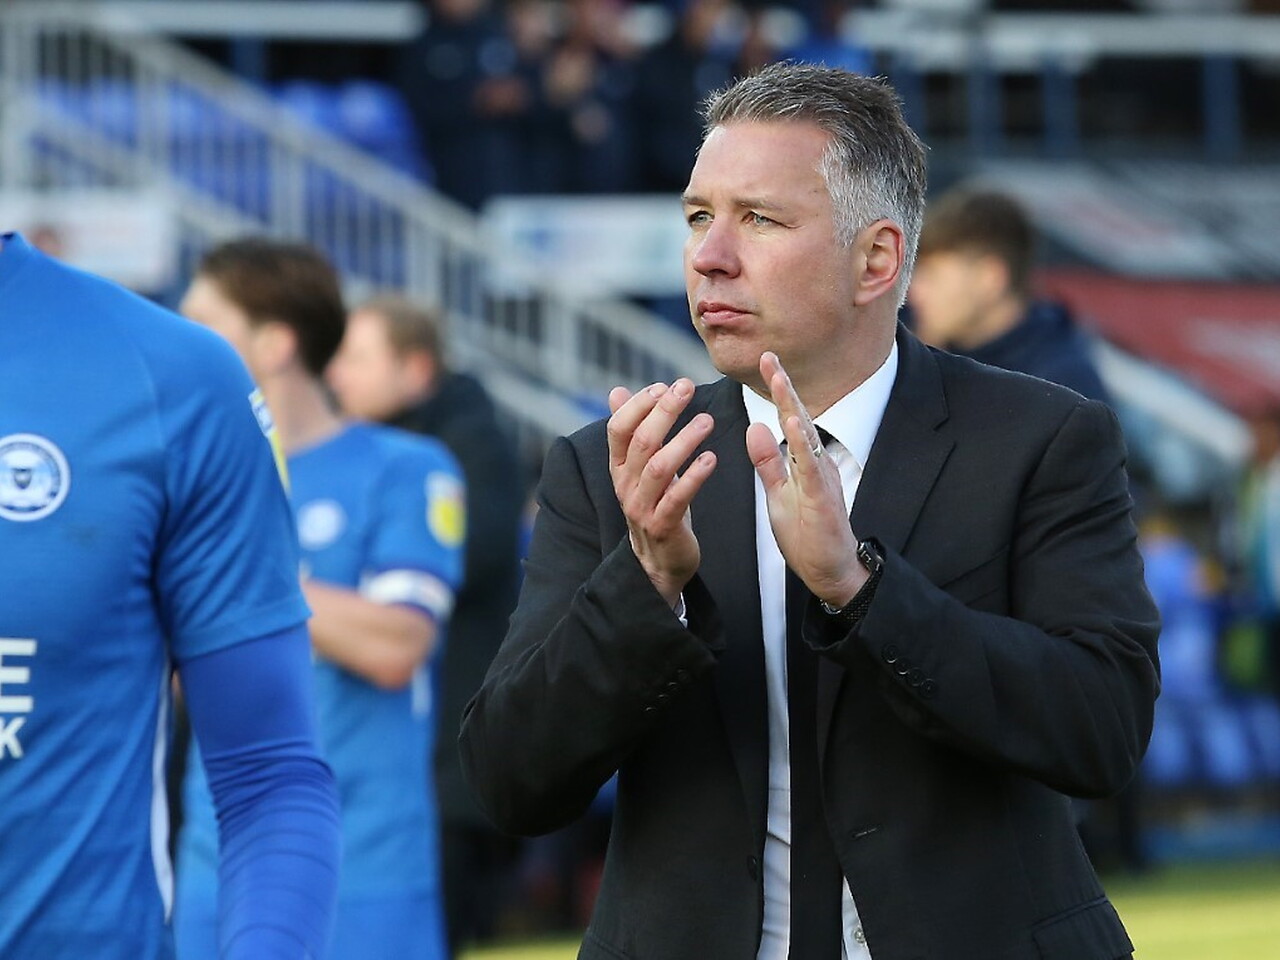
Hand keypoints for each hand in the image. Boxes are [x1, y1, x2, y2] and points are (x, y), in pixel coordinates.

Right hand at [607, 379, 716, 606]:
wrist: (658, 560)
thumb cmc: (654, 504)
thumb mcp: (639, 467)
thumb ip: (631, 430)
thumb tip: (617, 391)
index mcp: (618, 467)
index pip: (618, 428)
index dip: (638, 405)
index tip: (663, 386)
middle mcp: (625, 485)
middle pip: (641, 442)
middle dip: (663, 412)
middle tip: (686, 388)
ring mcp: (642, 507)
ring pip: (658, 468)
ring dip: (683, 440)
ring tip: (707, 421)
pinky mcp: (663, 525)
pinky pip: (678, 498)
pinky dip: (694, 477)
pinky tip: (711, 459)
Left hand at [745, 352, 866, 606]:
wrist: (829, 572)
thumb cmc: (807, 534)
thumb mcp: (779, 492)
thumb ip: (768, 461)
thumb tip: (756, 426)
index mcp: (804, 461)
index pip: (788, 418)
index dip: (777, 390)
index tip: (765, 359)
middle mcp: (816, 464)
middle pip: (798, 417)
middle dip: (784, 386)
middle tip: (769, 355)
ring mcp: (822, 480)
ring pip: (806, 436)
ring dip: (793, 406)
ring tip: (779, 378)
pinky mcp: (823, 500)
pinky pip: (812, 469)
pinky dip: (802, 446)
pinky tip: (792, 425)